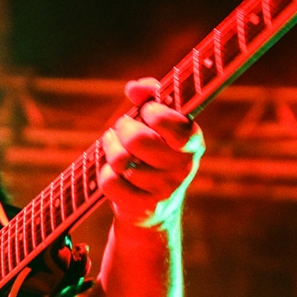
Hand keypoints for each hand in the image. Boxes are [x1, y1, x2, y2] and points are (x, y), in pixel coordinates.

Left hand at [99, 78, 203, 227]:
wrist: (154, 206)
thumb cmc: (154, 151)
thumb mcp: (157, 123)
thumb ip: (150, 97)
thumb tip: (135, 88)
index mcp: (192, 142)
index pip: (176, 127)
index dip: (155, 114)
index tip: (147, 111)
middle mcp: (183, 168)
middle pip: (139, 141)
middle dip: (124, 128)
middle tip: (123, 127)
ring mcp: (164, 191)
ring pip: (120, 161)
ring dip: (111, 149)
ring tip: (114, 147)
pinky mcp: (142, 208)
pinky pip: (110, 182)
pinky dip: (105, 173)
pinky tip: (113, 171)